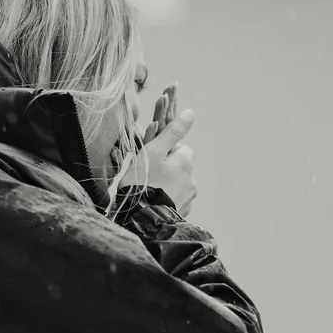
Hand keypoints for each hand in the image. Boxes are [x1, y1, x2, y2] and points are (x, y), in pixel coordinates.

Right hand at [122, 99, 197, 217]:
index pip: (182, 149)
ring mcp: (188, 199)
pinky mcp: (182, 215)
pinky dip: (167, 200)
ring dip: (167, 185)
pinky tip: (152, 203)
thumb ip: (172, 132)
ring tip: (148, 191)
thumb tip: (190, 112)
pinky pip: (176, 201)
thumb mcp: (153, 151)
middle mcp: (191, 180)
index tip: (151, 159)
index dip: (166, 152)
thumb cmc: (142, 182)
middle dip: (169, 169)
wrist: (140, 219)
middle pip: (181, 168)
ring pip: (178, 185)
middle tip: (148, 175)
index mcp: (185, 162)